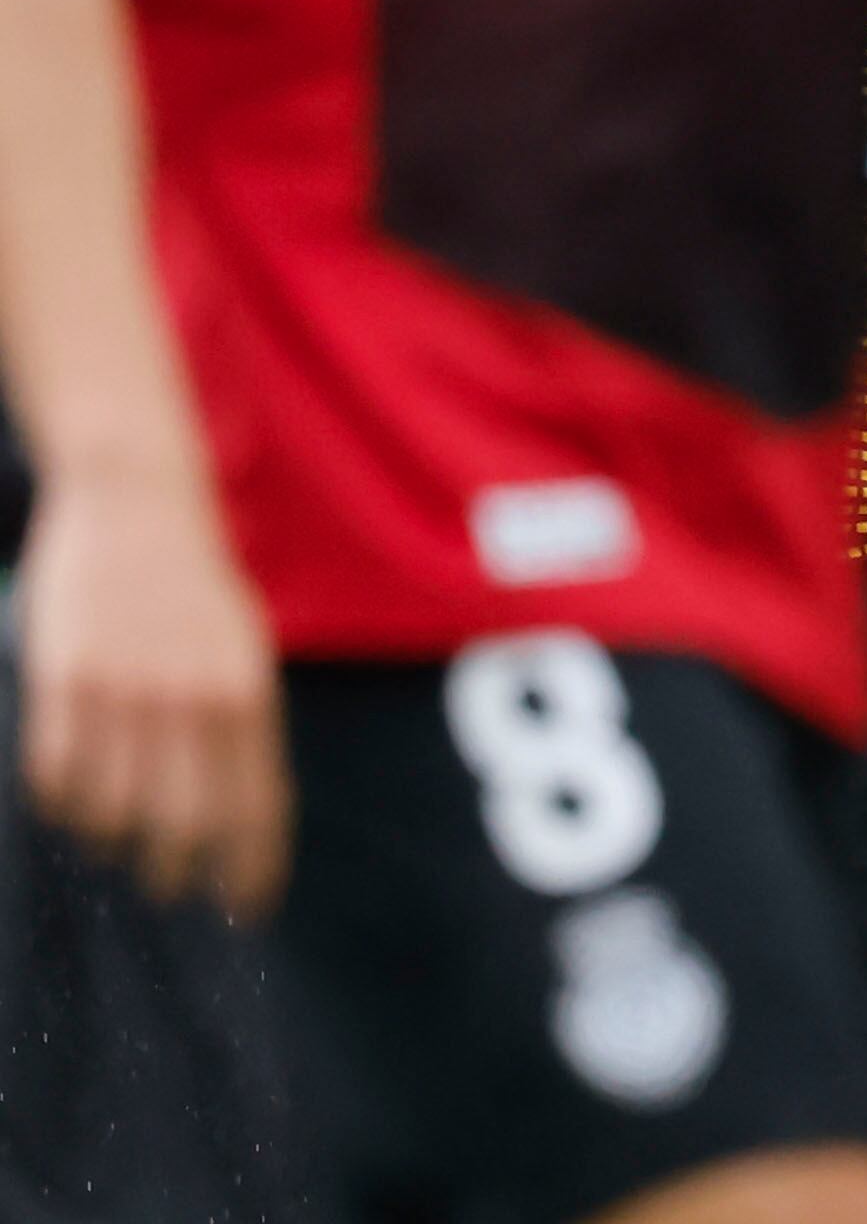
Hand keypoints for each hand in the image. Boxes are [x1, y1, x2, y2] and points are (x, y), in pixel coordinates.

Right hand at [17, 460, 289, 915]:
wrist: (136, 509)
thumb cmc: (195, 591)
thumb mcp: (244, 654)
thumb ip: (244, 728)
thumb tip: (248, 814)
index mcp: (248, 696)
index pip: (257, 807)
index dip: (251, 870)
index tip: (247, 910)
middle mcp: (192, 700)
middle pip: (184, 826)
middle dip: (178, 873)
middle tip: (169, 887)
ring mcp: (126, 692)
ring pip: (112, 810)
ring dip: (111, 841)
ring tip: (113, 840)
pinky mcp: (64, 681)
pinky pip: (56, 776)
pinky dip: (63, 805)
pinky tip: (71, 803)